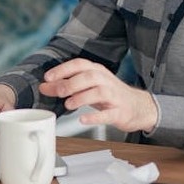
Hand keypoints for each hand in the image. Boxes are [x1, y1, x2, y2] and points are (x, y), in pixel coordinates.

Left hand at [40, 58, 157, 133]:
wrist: (138, 107)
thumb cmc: (110, 96)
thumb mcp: (88, 87)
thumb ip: (66, 86)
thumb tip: (44, 86)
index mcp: (98, 72)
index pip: (80, 64)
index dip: (63, 69)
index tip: (48, 77)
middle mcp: (106, 81)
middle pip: (89, 76)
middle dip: (71, 83)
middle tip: (58, 92)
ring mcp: (114, 97)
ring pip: (98, 92)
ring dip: (81, 97)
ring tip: (68, 104)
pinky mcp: (120, 112)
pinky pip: (108, 114)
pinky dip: (95, 117)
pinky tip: (83, 119)